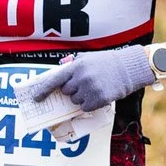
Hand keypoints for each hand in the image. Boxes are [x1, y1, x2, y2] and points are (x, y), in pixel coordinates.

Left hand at [18, 46, 155, 113]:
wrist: (129, 67)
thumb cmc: (107, 62)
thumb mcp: (87, 58)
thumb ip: (72, 66)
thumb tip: (57, 76)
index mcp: (76, 66)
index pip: (54, 80)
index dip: (43, 90)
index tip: (36, 98)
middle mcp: (81, 78)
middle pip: (66, 92)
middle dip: (72, 90)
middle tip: (85, 84)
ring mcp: (90, 89)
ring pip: (76, 101)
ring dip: (82, 97)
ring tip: (95, 87)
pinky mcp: (99, 99)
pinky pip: (86, 107)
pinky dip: (90, 104)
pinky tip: (100, 94)